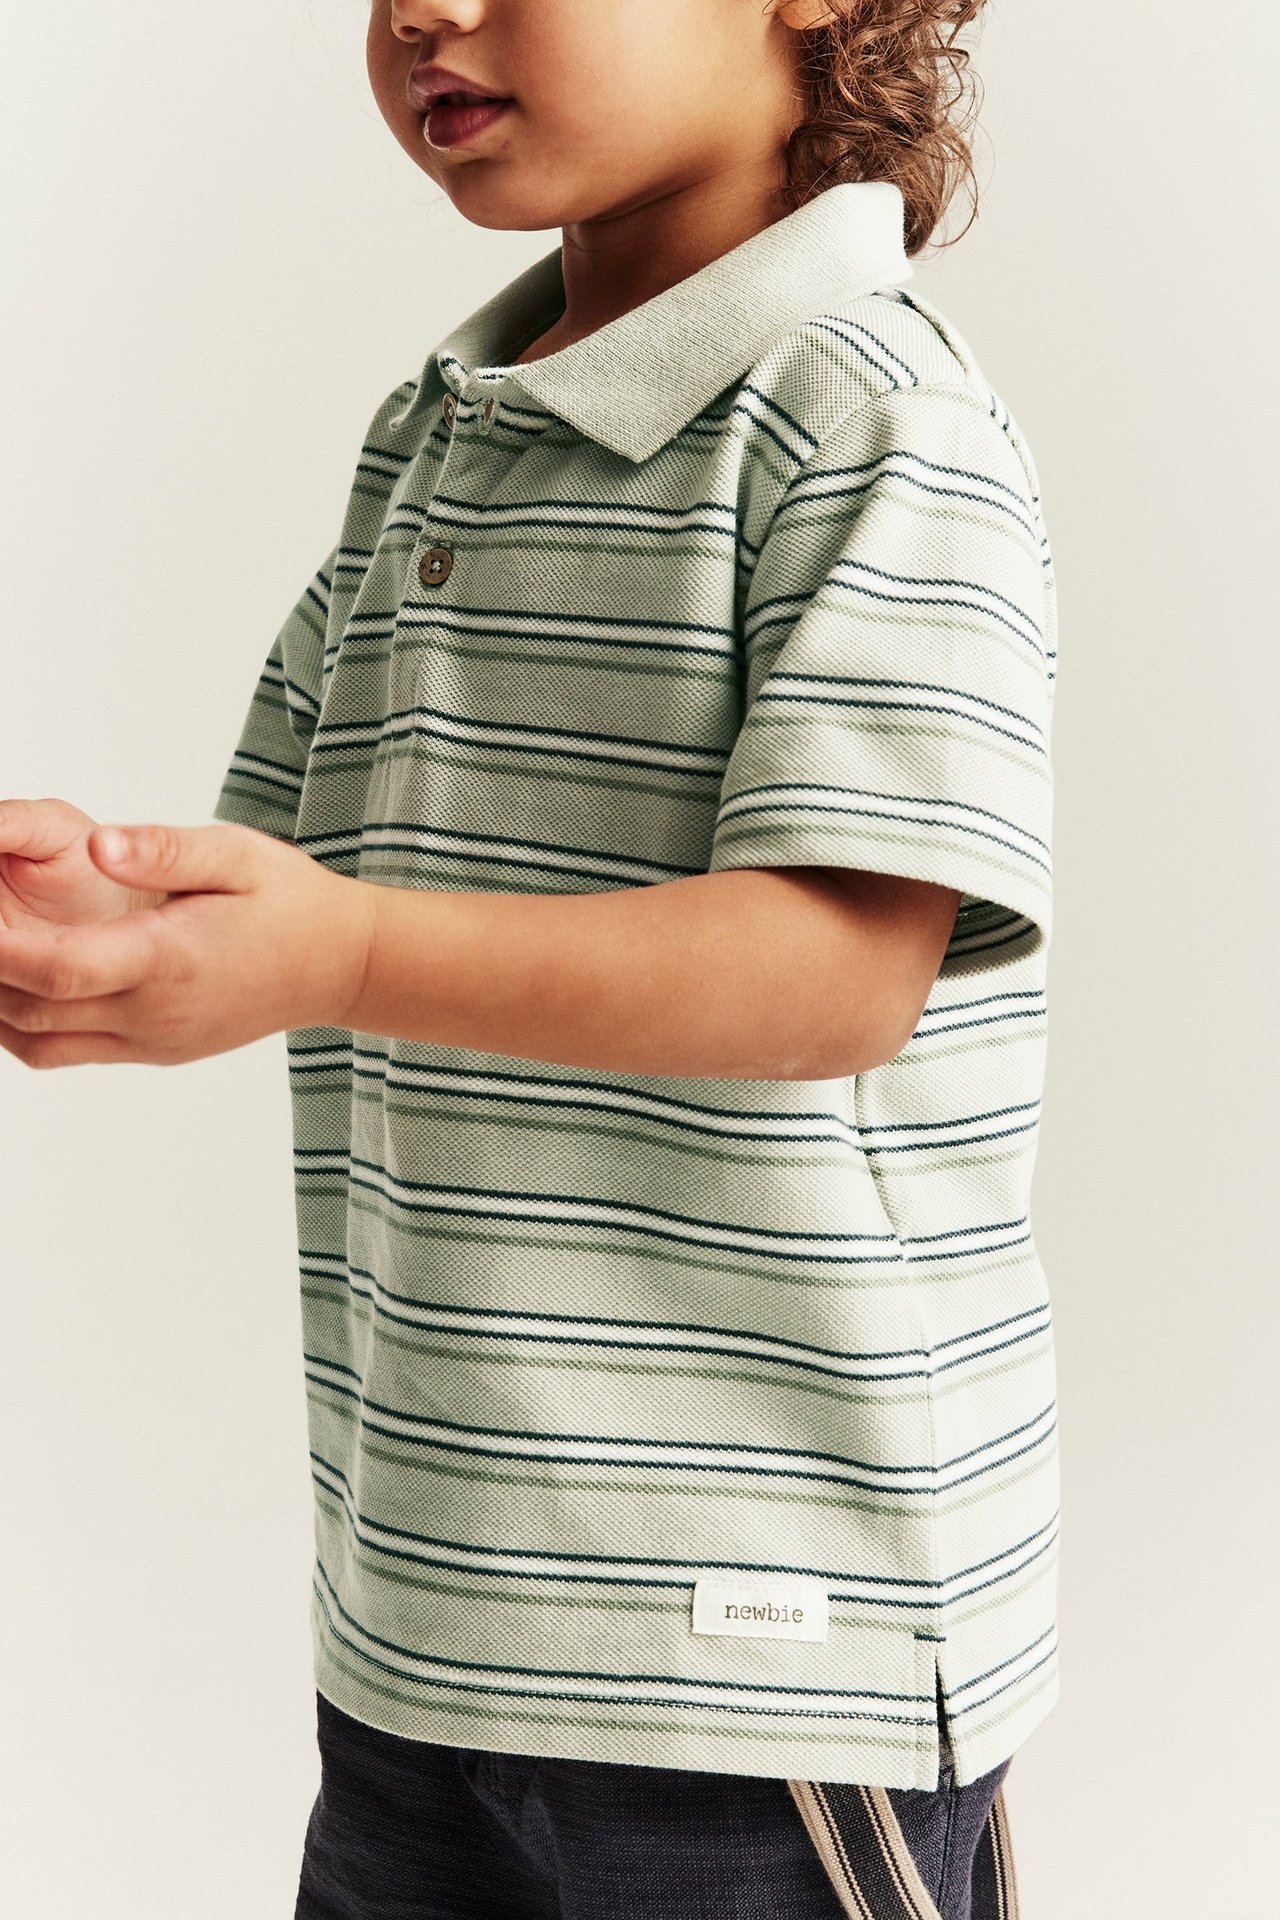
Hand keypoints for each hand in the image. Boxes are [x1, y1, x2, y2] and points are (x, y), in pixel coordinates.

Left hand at [0, 821, 374, 1068]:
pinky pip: (65, 1050)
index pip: (59, 965)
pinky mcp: (153, 1050)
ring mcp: (150, 1039)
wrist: (340, 965)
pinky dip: (22, 1023)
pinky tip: (13, 981)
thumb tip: (97, 845)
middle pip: (32, 1007)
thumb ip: (163, 849)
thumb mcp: (236, 855)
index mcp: (168, 959)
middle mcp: (153, 1012)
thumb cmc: (289, 902)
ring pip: (37, 1039)